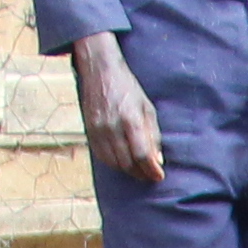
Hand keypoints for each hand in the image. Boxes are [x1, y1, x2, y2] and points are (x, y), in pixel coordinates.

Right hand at [73, 33, 165, 185]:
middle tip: (150, 174)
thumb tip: (157, 160)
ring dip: (128, 170)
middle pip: (127, 162)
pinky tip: (122, 161)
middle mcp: (112, 127)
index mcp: (131, 120)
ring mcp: (98, 129)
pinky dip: (113, 163)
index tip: (159, 176)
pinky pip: (101, 156)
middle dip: (141, 173)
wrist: (100, 71)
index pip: (142, 155)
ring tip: (138, 169)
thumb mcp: (147, 108)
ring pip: (114, 162)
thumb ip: (153, 135)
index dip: (151, 170)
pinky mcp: (89, 130)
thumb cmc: (128, 88)